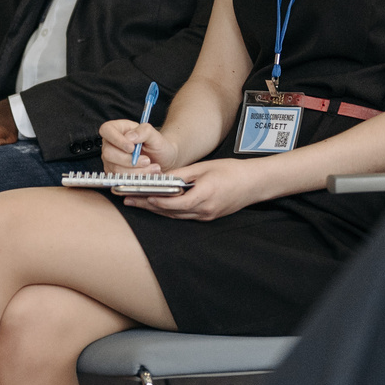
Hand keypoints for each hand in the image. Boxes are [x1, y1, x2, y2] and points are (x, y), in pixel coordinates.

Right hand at [99, 118, 176, 173]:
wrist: (163, 160)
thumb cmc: (157, 146)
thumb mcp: (155, 135)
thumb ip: (144, 131)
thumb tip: (130, 137)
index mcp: (118, 129)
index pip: (107, 130)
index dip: (117, 140)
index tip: (132, 147)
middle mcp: (111, 144)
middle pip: (108, 153)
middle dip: (129, 160)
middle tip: (146, 160)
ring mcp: (111, 159)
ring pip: (116, 168)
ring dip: (136, 170)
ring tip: (151, 167)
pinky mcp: (115, 172)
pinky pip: (121, 177)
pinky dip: (136, 177)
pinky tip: (147, 172)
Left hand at [120, 157, 266, 221]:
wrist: (254, 183)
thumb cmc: (232, 172)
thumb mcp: (205, 167)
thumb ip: (183, 174)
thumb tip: (163, 177)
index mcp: (203, 196)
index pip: (172, 202)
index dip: (153, 200)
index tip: (137, 195)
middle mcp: (203, 210)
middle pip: (169, 211)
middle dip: (147, 206)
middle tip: (129, 200)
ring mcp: (206, 216)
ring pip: (175, 216)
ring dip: (156, 210)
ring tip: (138, 203)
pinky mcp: (208, 217)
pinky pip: (184, 216)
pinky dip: (170, 211)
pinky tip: (158, 205)